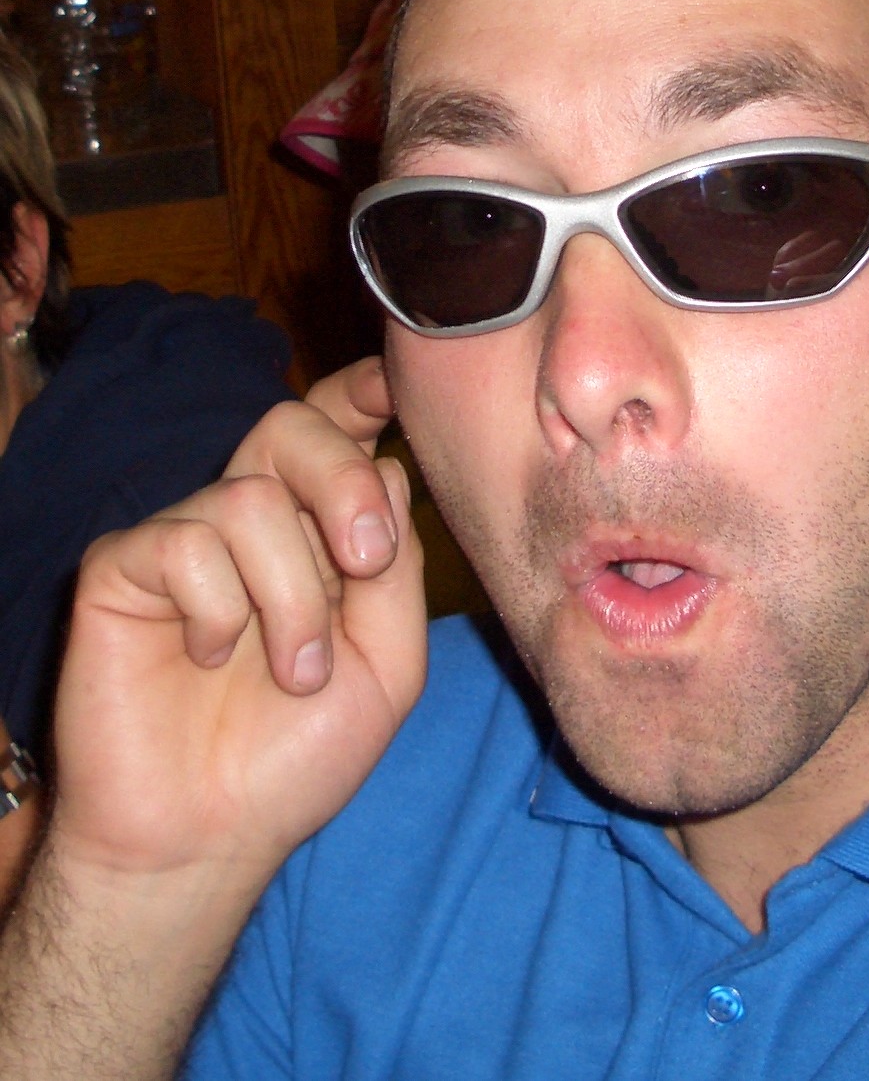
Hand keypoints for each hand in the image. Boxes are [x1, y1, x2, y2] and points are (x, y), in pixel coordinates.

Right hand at [50, 358, 427, 890]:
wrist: (212, 836)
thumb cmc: (300, 751)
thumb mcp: (389, 656)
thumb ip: (398, 563)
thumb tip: (392, 470)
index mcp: (323, 528)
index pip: (339, 427)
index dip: (363, 390)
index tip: (393, 380)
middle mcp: (256, 518)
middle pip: (293, 425)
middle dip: (343, 481)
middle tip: (364, 562)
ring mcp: (187, 538)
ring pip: (249, 498)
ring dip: (292, 595)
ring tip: (294, 670)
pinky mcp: (123, 568)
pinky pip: (183, 542)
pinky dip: (219, 610)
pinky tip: (208, 660)